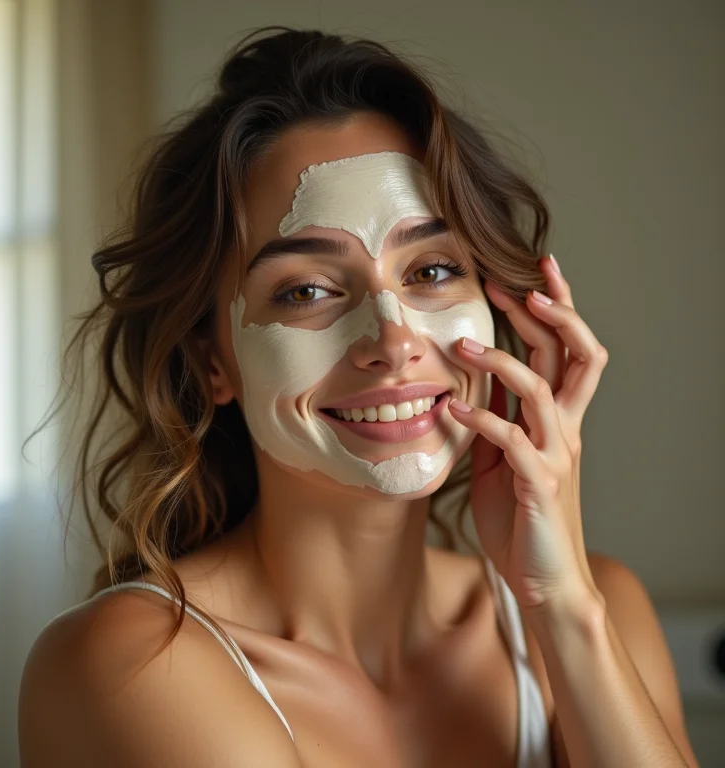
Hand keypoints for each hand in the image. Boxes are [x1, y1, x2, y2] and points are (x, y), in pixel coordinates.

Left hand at [448, 255, 608, 621]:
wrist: (543, 578)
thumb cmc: (521, 516)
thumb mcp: (505, 456)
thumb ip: (499, 418)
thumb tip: (475, 382)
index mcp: (559, 418)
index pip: (565, 350)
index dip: (553, 309)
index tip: (525, 274)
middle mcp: (567, 428)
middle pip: (576, 355)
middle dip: (549, 313)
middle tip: (510, 283)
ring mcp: (557, 454)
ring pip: (543, 390)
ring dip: (502, 361)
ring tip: (462, 346)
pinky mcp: (540, 483)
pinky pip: (513, 441)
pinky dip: (482, 419)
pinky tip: (452, 407)